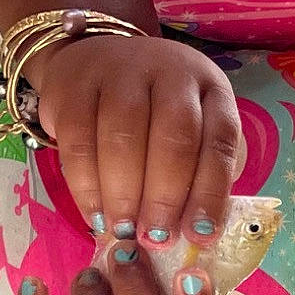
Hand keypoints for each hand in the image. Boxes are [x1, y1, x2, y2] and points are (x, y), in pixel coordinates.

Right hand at [27, 32, 240, 245]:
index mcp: (209, 88)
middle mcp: (170, 72)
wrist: (93, 57)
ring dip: (124, 194)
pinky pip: (78, 140)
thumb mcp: (190, 131)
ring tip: (124, 230)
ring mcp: (120, 71)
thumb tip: (193, 234)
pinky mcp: (74, 85)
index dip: (212, 191)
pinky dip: (86, 185)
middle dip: (165, 196)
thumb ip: (196, 176)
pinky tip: (94, 214)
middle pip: (174, 135)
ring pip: (123, 137)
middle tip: (155, 236)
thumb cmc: (152, 111)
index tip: (199, 234)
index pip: (220, 139)